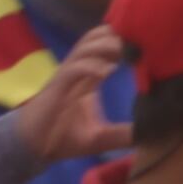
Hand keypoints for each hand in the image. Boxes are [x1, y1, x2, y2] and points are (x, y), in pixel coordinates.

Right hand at [13, 26, 132, 166]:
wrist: (32, 148)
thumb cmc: (62, 139)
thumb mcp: (101, 138)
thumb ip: (123, 135)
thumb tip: (150, 136)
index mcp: (87, 79)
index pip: (104, 49)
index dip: (121, 40)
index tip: (146, 41)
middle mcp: (77, 72)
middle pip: (93, 39)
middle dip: (114, 35)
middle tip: (138, 37)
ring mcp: (65, 78)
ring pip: (83, 49)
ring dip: (103, 45)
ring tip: (124, 48)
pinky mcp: (56, 88)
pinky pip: (73, 70)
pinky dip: (90, 67)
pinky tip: (108, 71)